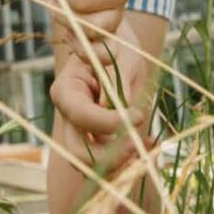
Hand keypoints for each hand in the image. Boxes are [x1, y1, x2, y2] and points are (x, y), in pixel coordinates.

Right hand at [49, 32, 156, 171]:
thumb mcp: (120, 55)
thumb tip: (120, 108)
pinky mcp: (97, 141)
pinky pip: (108, 162)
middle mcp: (68, 116)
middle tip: (138, 147)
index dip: (109, 122)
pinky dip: (127, 162)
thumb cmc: (117, 47)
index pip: (81, 115)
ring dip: (119, 165)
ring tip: (147, 148)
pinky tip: (147, 146)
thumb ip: (118, 80)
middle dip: (108, 158)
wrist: (117, 51)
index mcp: (66, 90)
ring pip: (91, 165)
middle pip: (77, 152)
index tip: (138, 116)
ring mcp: (81, 132)